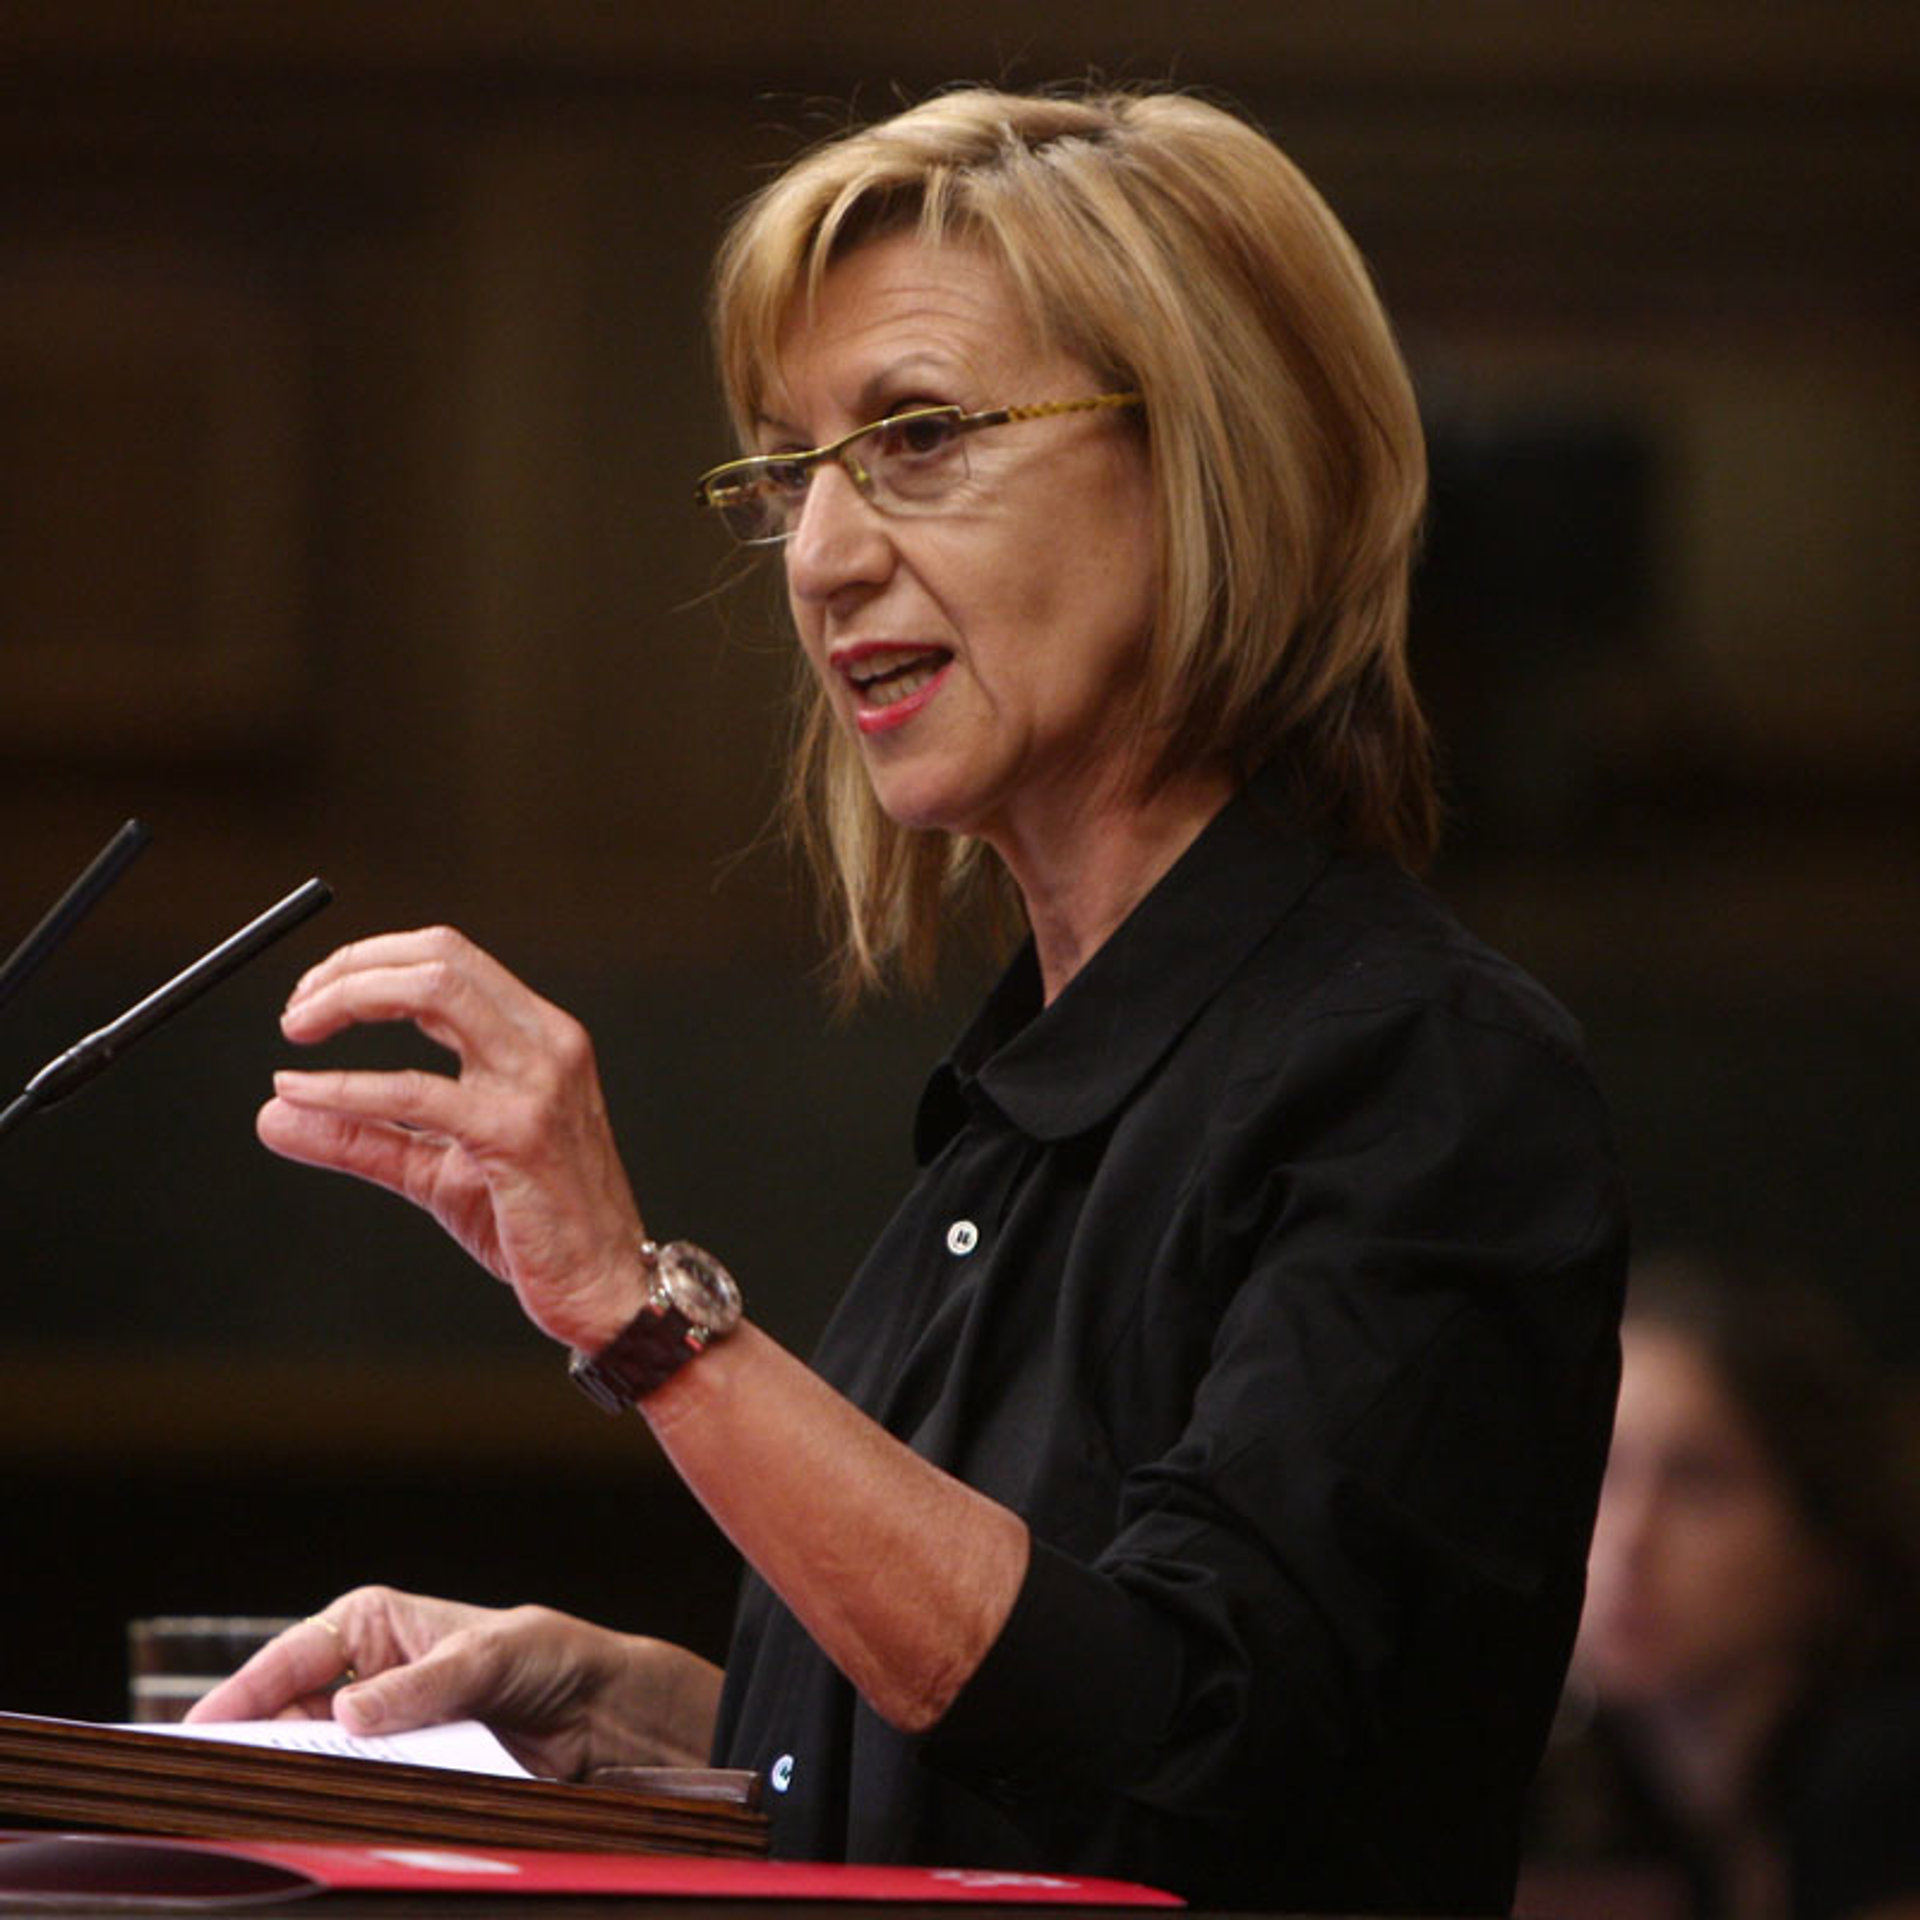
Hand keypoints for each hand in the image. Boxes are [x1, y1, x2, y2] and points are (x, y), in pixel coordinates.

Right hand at [184, 1587, 723, 1778]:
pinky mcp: (405, 1780)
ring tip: (257, 1821)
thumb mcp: (490, 1657)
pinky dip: (339, 1816)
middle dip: (254, 1753)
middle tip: (214, 1791)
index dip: (239, 1696)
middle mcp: (366, 1681)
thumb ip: (422, 1687)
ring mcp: (382, 1736)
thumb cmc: (548, 1657)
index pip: (290, 1659)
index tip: (195, 1734)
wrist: (605, 1713)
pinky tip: (320, 1835)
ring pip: (317, 1768)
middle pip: (288, 1722)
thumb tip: (346, 1713)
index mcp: (374, 1627)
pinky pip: (359, 1800)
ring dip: (296, 1792)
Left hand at [260, 927, 645, 1350]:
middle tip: (295, 1012)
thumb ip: (361, 1135)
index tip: (314, 995)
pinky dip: (347, 1086)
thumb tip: (272, 1112)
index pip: (448, 957)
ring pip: (434, 992)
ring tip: (297, 1031)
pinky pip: (416, 1091)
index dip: (370, 961)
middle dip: (352, 968)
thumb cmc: (535, 1225)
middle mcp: (546, 1043)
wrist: (604, 1286)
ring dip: (349, 997)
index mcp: (538, 1037)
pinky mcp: (516, 1133)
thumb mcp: (437, 1168)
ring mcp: (537, 1083)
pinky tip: (304, 1093)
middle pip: (438, 958)